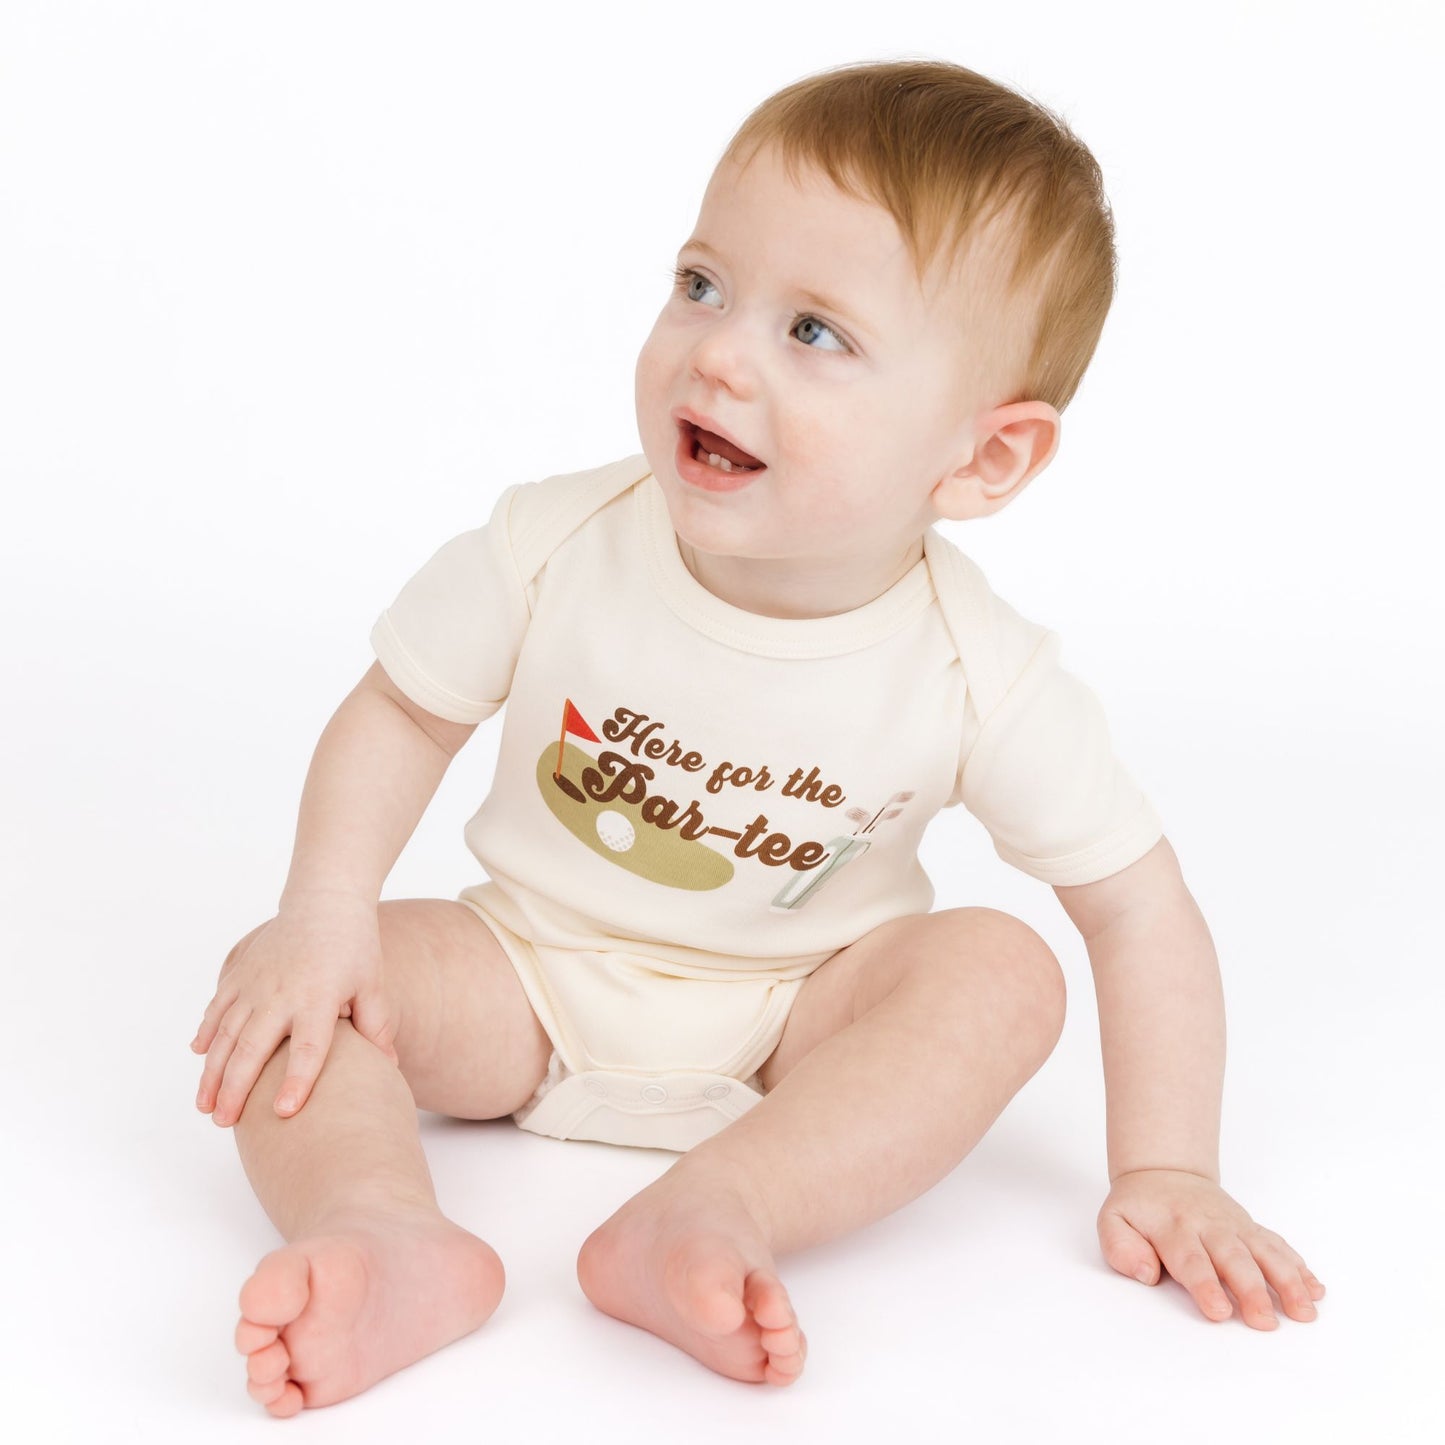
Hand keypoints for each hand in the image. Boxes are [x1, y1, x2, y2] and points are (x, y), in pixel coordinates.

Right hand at [191, 892, 399, 1127]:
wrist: (324, 901)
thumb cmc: (355, 947)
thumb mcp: (373, 984)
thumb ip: (377, 1026)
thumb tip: (390, 1068)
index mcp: (319, 997)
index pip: (309, 1047)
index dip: (296, 1080)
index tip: (283, 1112)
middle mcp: (282, 992)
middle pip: (253, 1047)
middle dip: (236, 1088)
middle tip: (226, 1123)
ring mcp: (255, 982)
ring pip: (226, 1033)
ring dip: (212, 1071)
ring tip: (206, 1107)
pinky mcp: (240, 973)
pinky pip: (217, 1008)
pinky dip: (206, 1032)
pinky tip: (200, 1056)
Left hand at [1098, 1168, 1324, 1328]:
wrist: (1164, 1171)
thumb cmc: (1139, 1207)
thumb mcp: (1113, 1221)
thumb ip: (1121, 1247)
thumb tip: (1145, 1273)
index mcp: (1173, 1228)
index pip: (1191, 1260)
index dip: (1206, 1286)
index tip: (1219, 1312)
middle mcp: (1209, 1227)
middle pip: (1234, 1259)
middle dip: (1252, 1290)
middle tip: (1266, 1321)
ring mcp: (1235, 1226)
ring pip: (1265, 1252)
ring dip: (1287, 1281)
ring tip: (1305, 1311)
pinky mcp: (1251, 1228)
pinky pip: (1278, 1245)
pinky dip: (1298, 1266)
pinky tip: (1315, 1289)